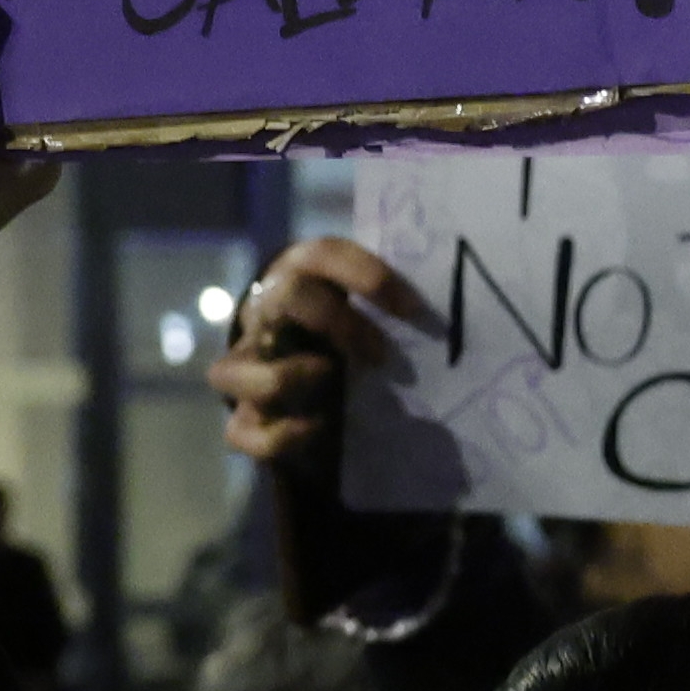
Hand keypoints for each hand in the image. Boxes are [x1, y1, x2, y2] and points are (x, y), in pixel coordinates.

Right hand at [208, 236, 430, 479]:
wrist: (301, 365)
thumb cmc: (347, 327)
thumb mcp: (365, 305)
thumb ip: (392, 305)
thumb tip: (459, 319)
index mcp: (299, 276)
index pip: (323, 255)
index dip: (368, 277)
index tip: (413, 310)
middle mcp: (263, 316)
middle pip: (286, 298)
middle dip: (339, 323)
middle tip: (380, 355)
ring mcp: (243, 368)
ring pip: (230, 373)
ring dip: (285, 378)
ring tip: (329, 380)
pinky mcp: (242, 418)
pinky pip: (241, 432)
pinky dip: (281, 436)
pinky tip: (318, 429)